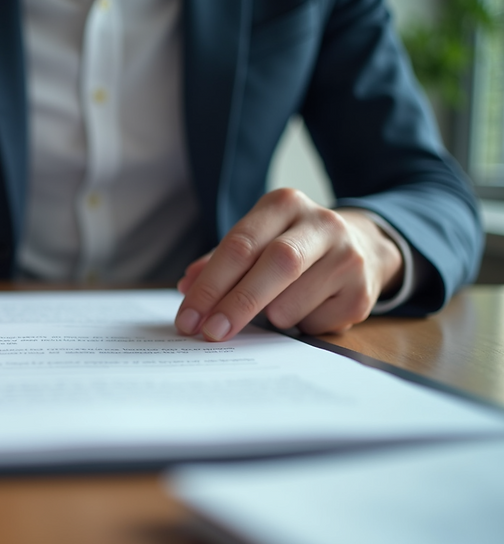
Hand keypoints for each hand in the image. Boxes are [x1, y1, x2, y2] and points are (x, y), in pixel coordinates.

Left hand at [175, 188, 402, 340]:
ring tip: (275, 309)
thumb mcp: (257, 240)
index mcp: (284, 204)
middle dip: (236, 304)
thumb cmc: (292, 247)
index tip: (188, 317)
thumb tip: (187, 285)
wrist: (362, 247)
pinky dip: (298, 326)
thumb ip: (219, 261)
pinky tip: (307, 309)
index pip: (240, 245)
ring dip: (271, 317)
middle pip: (275, 266)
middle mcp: (321, 223)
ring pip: (292, 302)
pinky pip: (315, 324)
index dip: (210, 285)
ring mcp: (347, 257)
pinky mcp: (362, 293)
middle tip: (211, 332)